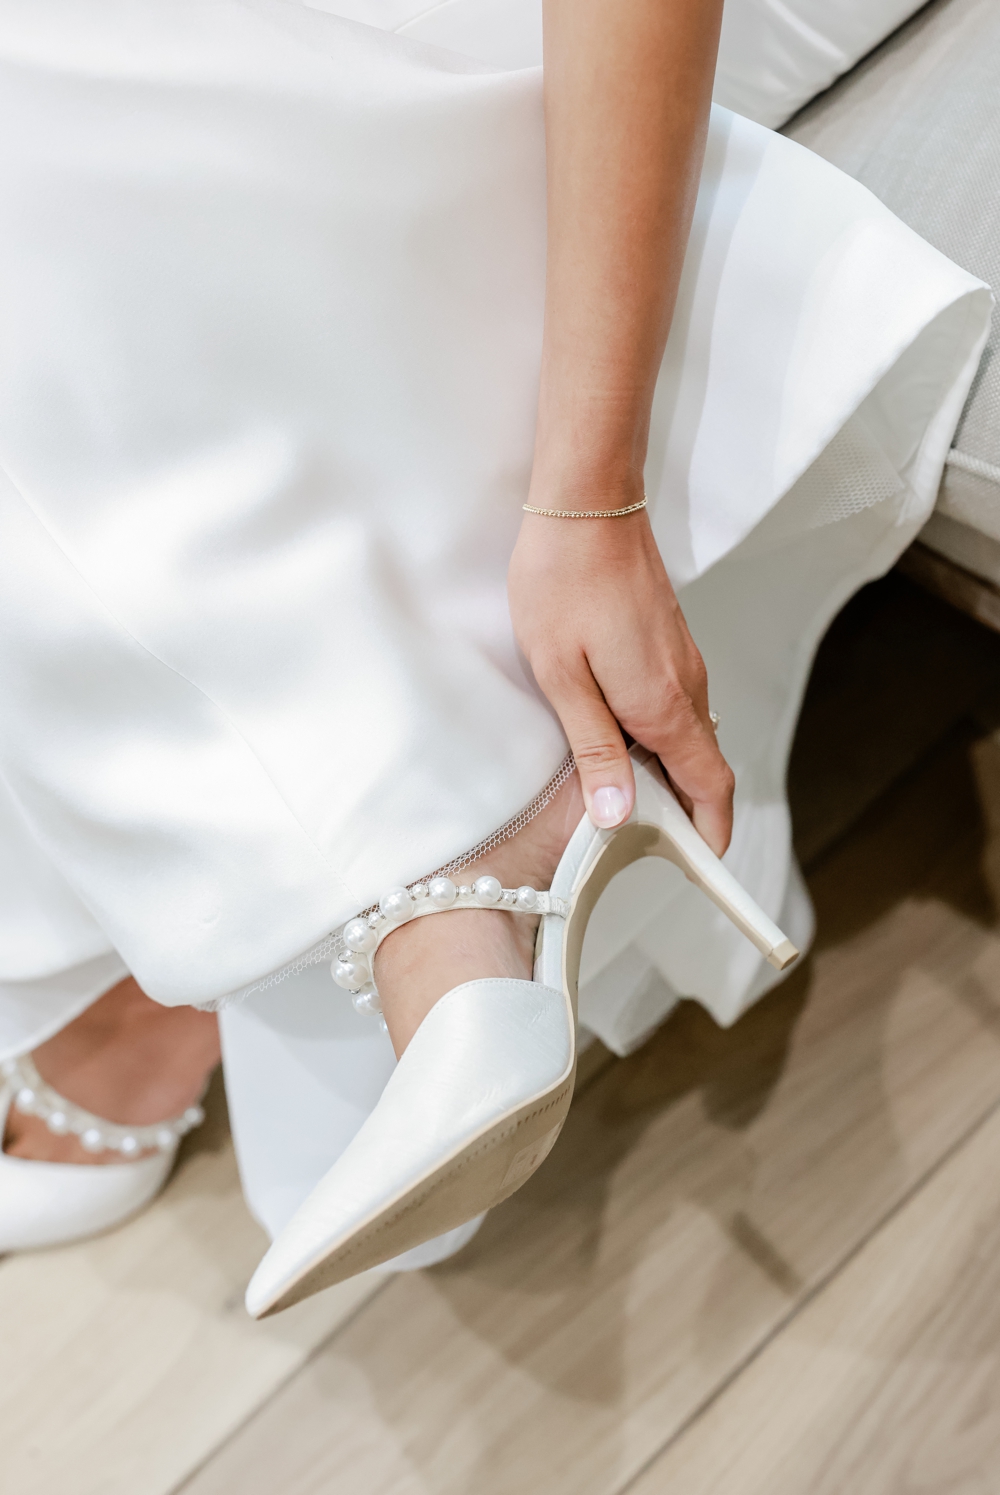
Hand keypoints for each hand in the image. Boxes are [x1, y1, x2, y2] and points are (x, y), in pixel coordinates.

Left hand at [508, 506, 734, 854]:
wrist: (585, 503)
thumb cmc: (564, 583)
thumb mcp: (562, 676)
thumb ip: (594, 750)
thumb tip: (618, 815)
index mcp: (664, 705)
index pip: (711, 786)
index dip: (713, 832)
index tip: (704, 866)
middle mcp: (686, 686)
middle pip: (703, 767)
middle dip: (685, 812)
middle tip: (645, 844)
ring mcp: (682, 661)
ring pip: (688, 736)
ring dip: (668, 773)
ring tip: (622, 799)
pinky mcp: (668, 642)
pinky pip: (675, 705)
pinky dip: (658, 737)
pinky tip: (615, 739)